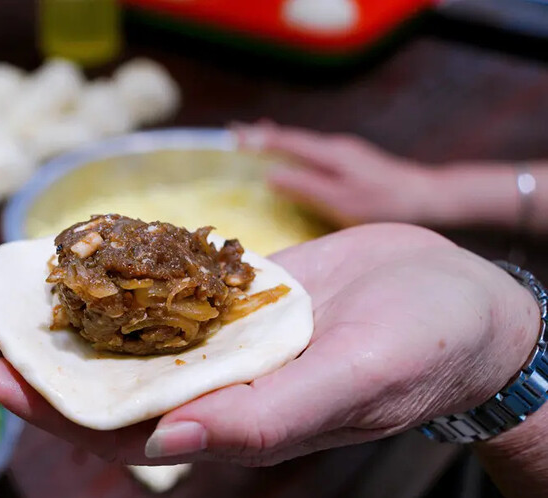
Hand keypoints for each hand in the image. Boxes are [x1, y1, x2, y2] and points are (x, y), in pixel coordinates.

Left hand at [0, 224, 538, 465]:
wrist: (462, 302)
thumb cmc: (426, 348)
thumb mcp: (356, 383)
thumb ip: (266, 419)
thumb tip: (170, 447)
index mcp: (234, 422)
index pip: (123, 429)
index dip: (52, 409)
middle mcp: (215, 387)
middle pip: (106, 380)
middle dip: (35, 355)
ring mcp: (222, 343)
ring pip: (125, 334)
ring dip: (65, 312)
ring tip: (0, 285)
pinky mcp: (234, 301)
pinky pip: (162, 291)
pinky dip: (117, 274)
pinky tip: (80, 254)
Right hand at [233, 122, 442, 226]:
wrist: (426, 195)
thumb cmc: (383, 202)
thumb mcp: (341, 200)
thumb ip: (306, 187)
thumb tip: (271, 175)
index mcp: (330, 153)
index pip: (286, 141)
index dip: (259, 139)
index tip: (234, 135)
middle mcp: (335, 146)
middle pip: (292, 137)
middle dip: (262, 134)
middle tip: (235, 132)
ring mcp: (344, 151)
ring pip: (302, 142)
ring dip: (277, 139)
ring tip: (255, 136)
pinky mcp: (351, 160)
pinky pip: (313, 149)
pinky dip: (294, 147)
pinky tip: (292, 152)